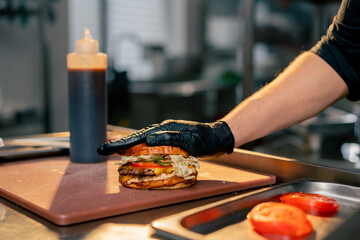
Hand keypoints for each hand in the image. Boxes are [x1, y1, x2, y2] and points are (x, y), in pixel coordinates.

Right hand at [97, 119, 234, 156]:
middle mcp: (161, 129)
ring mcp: (164, 133)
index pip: (138, 137)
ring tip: (110, 150)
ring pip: (140, 139)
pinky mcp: (168, 139)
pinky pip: (148, 144)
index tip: (105, 149)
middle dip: (117, 144)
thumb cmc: (207, 140)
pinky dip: (137, 147)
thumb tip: (148, 138)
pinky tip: (132, 151)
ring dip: (125, 145)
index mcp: (164, 129)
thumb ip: (171, 138)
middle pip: (135, 137)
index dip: (120, 143)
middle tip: (100, 150)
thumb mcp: (191, 141)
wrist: (218, 137)